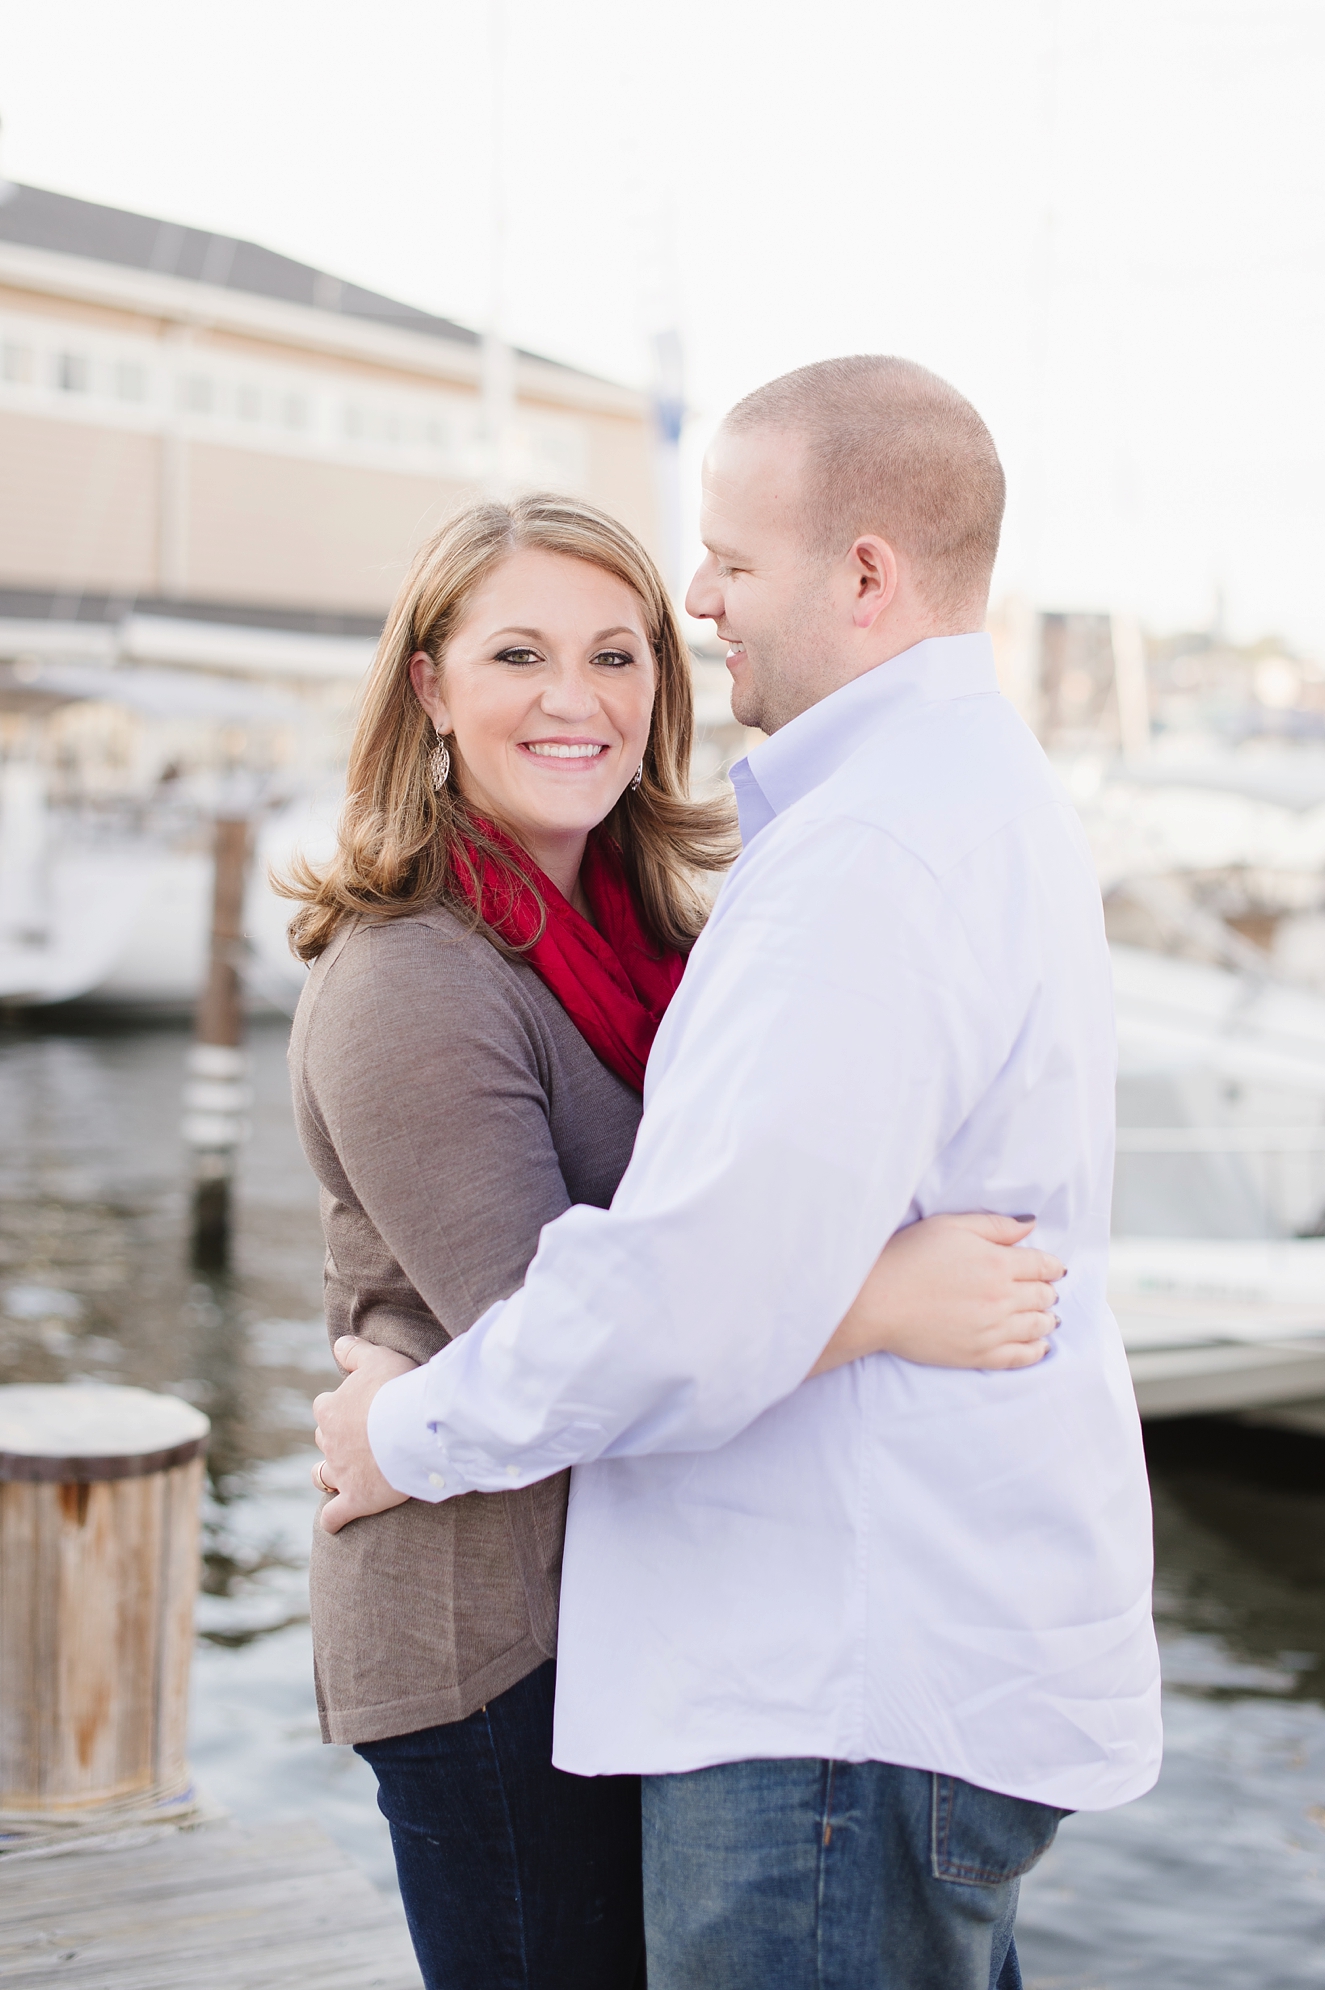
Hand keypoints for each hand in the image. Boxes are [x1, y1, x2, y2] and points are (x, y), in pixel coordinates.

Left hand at [311, 1337, 418, 1533]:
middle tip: (363, 1437)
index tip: (361, 1407)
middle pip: (325, 1439)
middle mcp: (329, 1441)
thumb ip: (355, 1351)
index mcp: (330, 1409)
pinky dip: (332, 1520)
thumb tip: (338, 1345)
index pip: (325, 1406)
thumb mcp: (378, 1357)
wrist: (412, 1427)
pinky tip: (335, 1522)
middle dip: (337, 1439)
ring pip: (322, 1476)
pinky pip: (333, 1516)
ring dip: (328, 1475)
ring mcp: (340, 1473)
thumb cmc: (397, 1389)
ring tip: (343, 1475)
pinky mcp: (355, 1500)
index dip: (340, 1407)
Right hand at [810, 1214, 1065, 1376]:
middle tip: (1044, 1291)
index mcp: (998, 1263)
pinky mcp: (979, 1355)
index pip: (1043, 1265)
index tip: (1053, 1269)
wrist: (876, 1302)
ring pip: (1038, 1326)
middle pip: (1044, 1296)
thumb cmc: (908, 1257)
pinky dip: (1036, 1351)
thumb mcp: (950, 1226)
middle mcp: (1003, 1298)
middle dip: (1048, 1291)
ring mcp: (993, 1330)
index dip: (1052, 1266)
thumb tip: (1030, 1226)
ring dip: (1046, 1319)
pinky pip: (1021, 1357)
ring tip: (1045, 1316)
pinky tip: (1039, 1346)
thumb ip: (995, 1225)